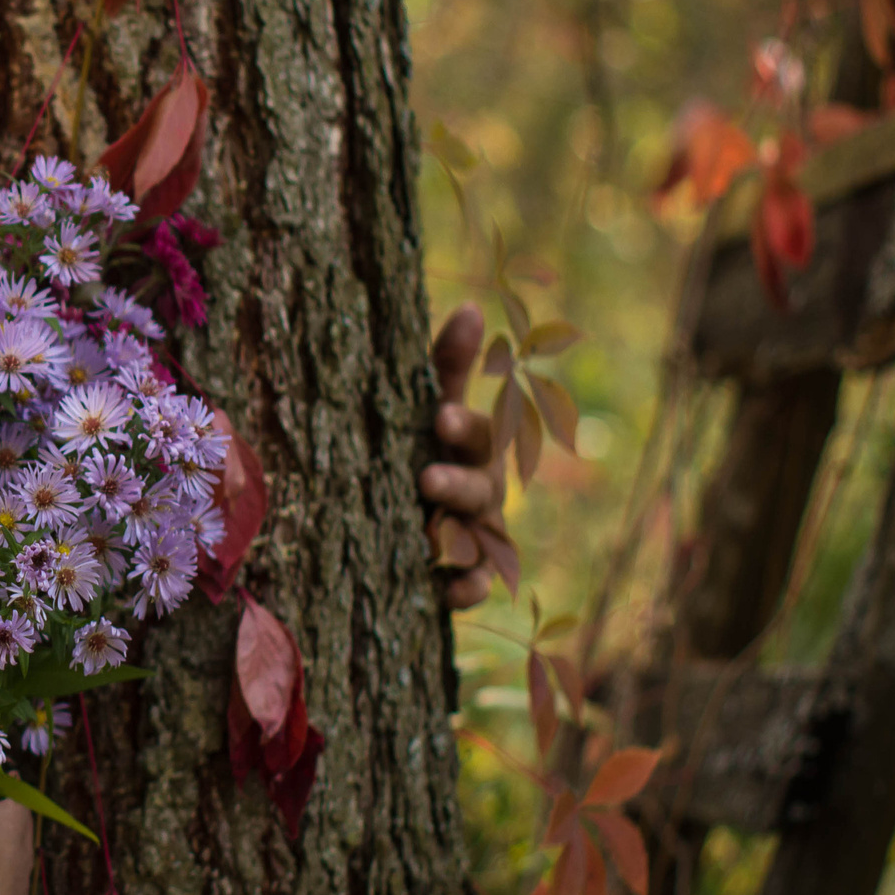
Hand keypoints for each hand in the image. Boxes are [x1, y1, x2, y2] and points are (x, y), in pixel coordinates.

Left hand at [419, 302, 506, 609]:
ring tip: (430, 536)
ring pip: (479, 534)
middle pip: (479, 485)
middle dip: (457, 482)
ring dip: (459, 535)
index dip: (462, 423)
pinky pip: (476, 583)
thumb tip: (470, 306)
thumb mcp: (427, 402)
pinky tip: (446, 588)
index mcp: (473, 444)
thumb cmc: (425, 441)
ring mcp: (478, 530)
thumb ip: (447, 364)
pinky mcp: (469, 570)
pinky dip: (466, 588)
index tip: (439, 416)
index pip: (476, 429)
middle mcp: (482, 486)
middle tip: (426, 479)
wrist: (412, 505)